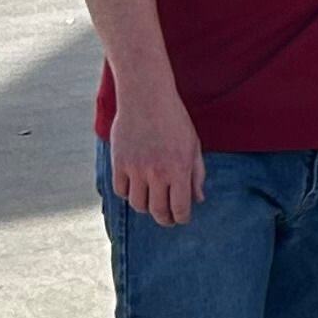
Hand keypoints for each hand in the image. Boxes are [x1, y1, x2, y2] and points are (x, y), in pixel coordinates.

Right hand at [107, 85, 207, 226]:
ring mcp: (135, 169)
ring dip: (146, 207)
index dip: (181, 218)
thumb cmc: (174, 121)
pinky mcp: (119, 163)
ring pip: (137, 204)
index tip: (182, 219)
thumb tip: (198, 199)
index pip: (180, 207)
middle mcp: (156, 173)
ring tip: (152, 203)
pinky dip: (128, 194)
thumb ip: (196, 174)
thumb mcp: (193, 146)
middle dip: (165, 219)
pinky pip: (120, 190)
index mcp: (179, 169)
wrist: (146, 98)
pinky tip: (136, 190)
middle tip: (168, 218)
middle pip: (157, 210)